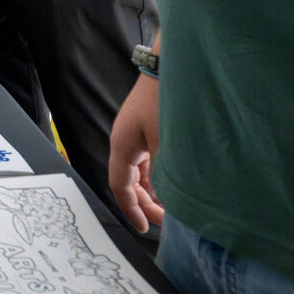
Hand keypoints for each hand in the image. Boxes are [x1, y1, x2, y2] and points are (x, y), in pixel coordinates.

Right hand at [108, 73, 165, 234]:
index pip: (120, 187)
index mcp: (122, 146)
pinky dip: (159, 175)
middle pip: (129, 182)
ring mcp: (137, 134)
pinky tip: (173, 182)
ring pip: (140, 172)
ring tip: (172, 206)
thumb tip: (165, 200)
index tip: (144, 230)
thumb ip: (164, 174)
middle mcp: (126, 142)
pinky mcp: (149, 127)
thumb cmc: (166, 99)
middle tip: (166, 221)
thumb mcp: (166, 142)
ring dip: (154, 190)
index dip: (131, 210)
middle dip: (145, 203)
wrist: (171, 64)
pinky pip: (149, 160)